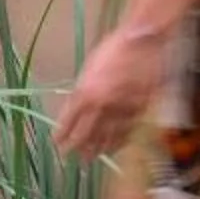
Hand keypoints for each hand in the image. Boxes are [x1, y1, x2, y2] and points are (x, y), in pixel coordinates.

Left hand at [55, 22, 165, 159]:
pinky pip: (126, 133)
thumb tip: (75, 108)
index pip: (68, 122)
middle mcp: (101, 106)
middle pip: (85, 136)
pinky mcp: (139, 111)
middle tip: (69, 156)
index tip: (56, 143)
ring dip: (96, 150)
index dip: (61, 135)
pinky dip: (117, 143)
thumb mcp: (89, 68)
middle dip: (75, 148)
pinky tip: (112, 148)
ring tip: (89, 157)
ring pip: (106, 138)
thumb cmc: (114, 49)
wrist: (142, 41)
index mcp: (85, 92)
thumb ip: (82, 90)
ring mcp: (121, 111)